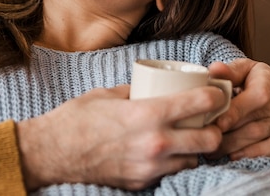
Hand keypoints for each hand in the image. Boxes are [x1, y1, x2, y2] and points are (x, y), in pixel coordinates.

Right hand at [16, 85, 225, 190]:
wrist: (53, 152)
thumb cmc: (76, 119)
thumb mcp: (106, 95)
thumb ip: (133, 92)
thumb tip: (148, 88)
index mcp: (147, 114)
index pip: (198, 104)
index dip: (215, 97)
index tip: (217, 93)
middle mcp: (155, 143)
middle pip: (209, 140)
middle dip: (214, 129)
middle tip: (207, 120)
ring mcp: (150, 167)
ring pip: (194, 161)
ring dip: (195, 149)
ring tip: (186, 138)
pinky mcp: (142, 182)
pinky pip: (170, 173)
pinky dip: (173, 163)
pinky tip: (164, 152)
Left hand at [208, 58, 269, 159]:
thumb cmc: (251, 82)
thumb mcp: (241, 71)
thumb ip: (227, 71)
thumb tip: (215, 70)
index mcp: (267, 79)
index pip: (257, 96)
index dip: (236, 111)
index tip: (218, 123)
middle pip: (252, 121)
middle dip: (226, 133)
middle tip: (205, 139)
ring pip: (257, 137)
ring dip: (231, 145)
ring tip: (210, 150)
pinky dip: (249, 154)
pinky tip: (231, 155)